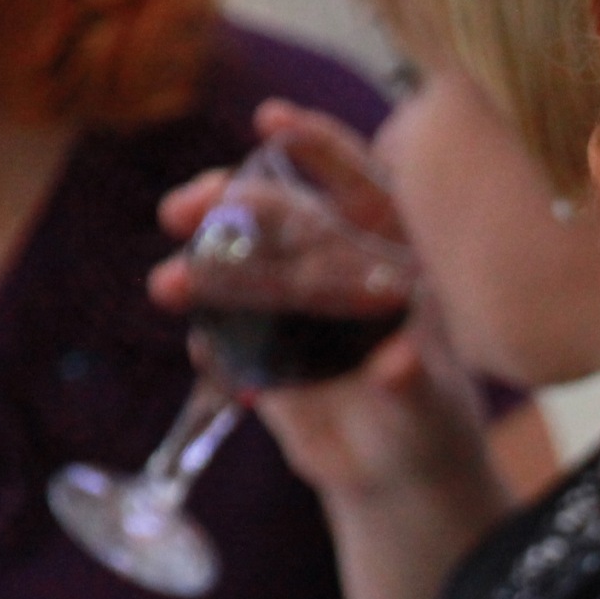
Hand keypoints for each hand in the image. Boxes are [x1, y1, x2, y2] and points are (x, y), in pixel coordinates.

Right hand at [147, 103, 497, 508]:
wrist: (398, 477)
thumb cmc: (432, 426)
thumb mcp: (430, 408)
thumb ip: (415, 384)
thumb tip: (398, 365)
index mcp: (390, 260)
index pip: (358, 187)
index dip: (318, 149)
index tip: (272, 121)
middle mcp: (338, 272)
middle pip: (282, 218)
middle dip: (231, 202)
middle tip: (183, 208)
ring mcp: (295, 309)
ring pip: (244, 268)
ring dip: (203, 269)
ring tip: (167, 286)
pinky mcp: (263, 352)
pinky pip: (227, 338)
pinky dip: (211, 342)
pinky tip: (204, 352)